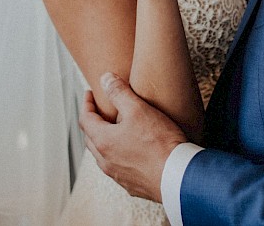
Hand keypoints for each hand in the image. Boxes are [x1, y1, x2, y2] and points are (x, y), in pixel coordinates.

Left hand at [79, 73, 187, 202]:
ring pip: (104, 155)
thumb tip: (105, 79)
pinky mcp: (132, 185)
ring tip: (115, 130)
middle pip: (91, 138)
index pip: (85, 119)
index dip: (86, 103)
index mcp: (103, 141)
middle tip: (100, 110)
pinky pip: (119, 168)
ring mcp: (118, 175)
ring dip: (105, 140)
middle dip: (93, 122)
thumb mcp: (138, 109)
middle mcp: (106, 161)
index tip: (89, 93)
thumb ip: (119, 92)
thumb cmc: (159, 143)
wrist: (178, 176)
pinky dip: (119, 156)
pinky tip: (132, 151)